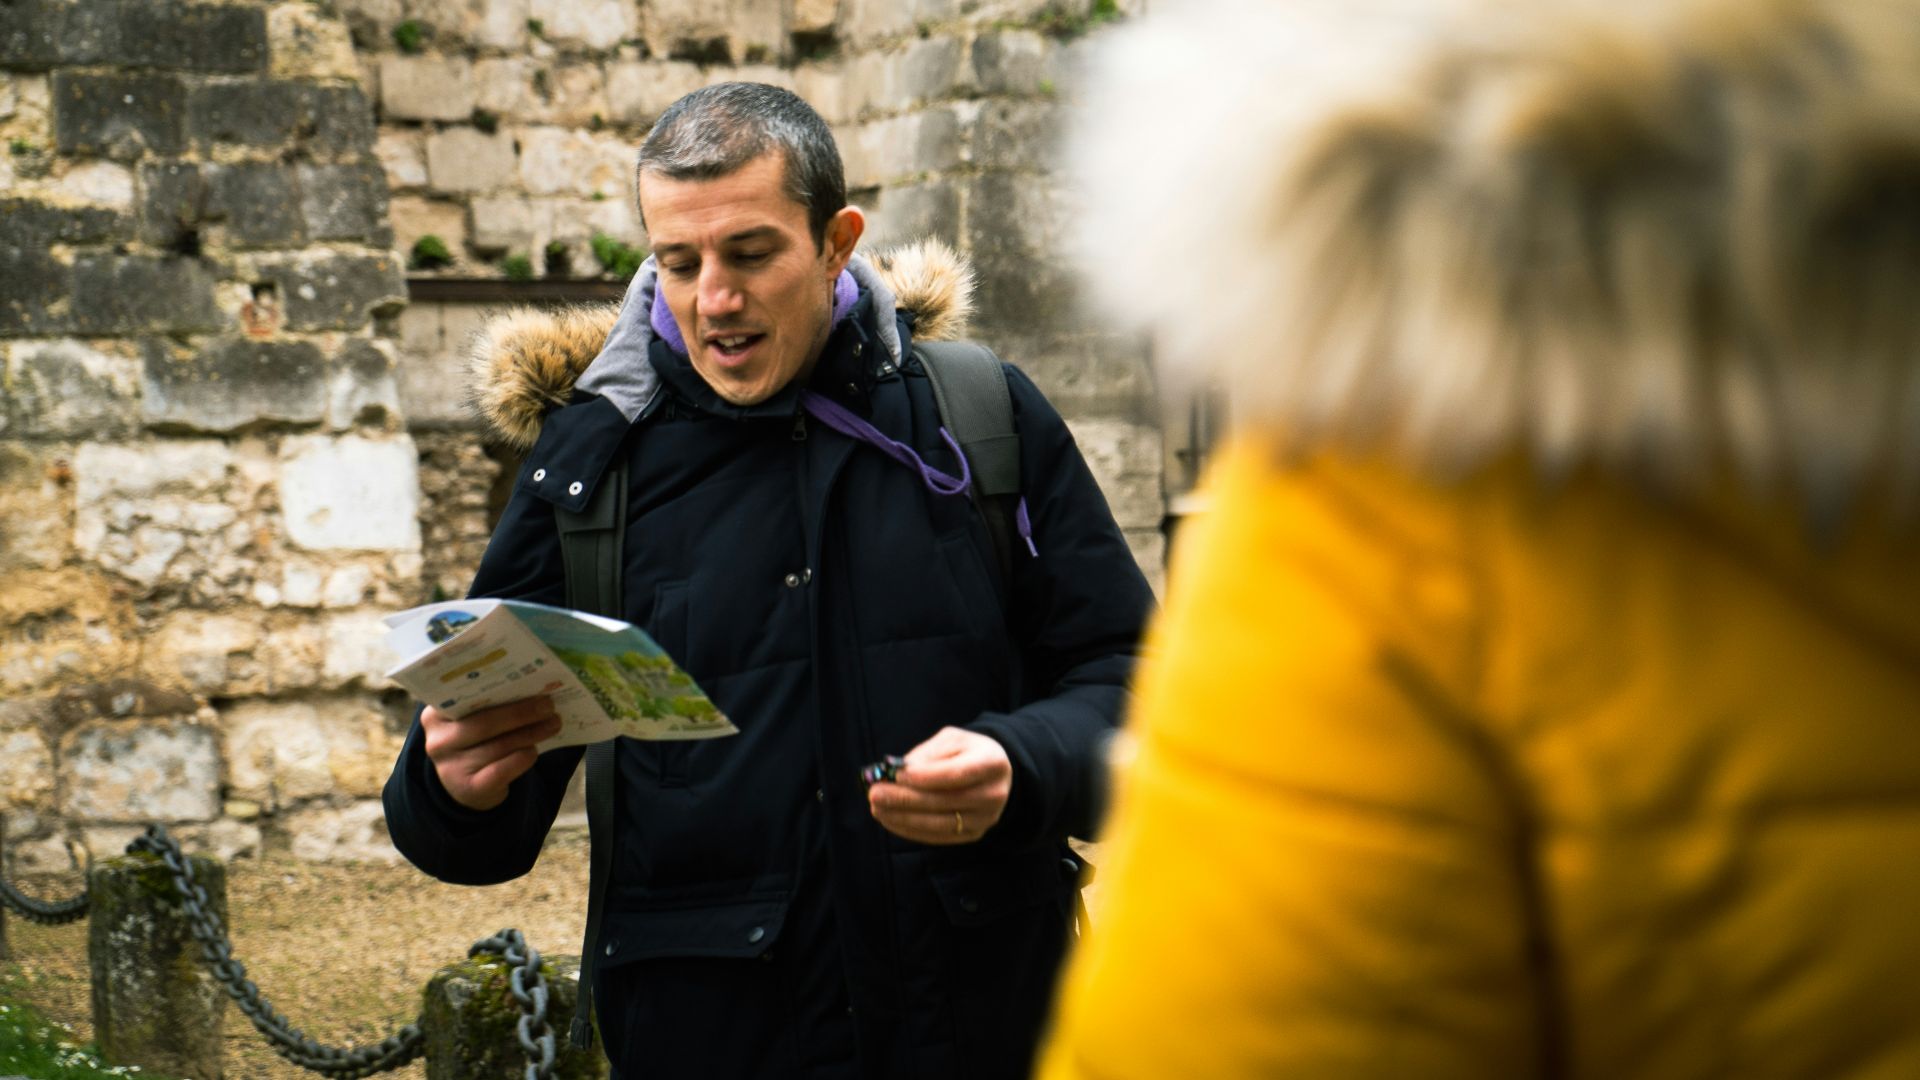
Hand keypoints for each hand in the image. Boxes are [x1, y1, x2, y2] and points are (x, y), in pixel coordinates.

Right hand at [421, 697, 562, 811]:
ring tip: (553, 723)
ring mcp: (450, 768)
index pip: (463, 695)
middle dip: (522, 712)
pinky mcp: (469, 789)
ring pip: (498, 746)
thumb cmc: (477, 742)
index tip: (526, 676)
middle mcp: (438, 741)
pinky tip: (534, 750)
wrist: (469, 786)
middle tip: (548, 705)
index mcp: (435, 715)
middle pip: (485, 723)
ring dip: (531, 733)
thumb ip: (490, 703)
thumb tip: (533, 686)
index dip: (497, 685)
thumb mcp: (473, 720)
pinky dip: (523, 758)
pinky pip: (503, 770)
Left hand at [867, 726, 1011, 844]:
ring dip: (903, 818)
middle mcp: (994, 794)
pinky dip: (911, 830)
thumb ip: (928, 754)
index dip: (924, 777)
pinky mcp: (974, 834)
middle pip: (945, 801)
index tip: (895, 775)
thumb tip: (898, 772)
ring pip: (940, 823)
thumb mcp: (952, 739)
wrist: (993, 772)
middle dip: (906, 799)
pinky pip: (938, 836)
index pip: (956, 774)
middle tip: (875, 794)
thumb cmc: (967, 751)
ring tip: (877, 808)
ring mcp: (986, 818)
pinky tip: (890, 819)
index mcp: (992, 764)